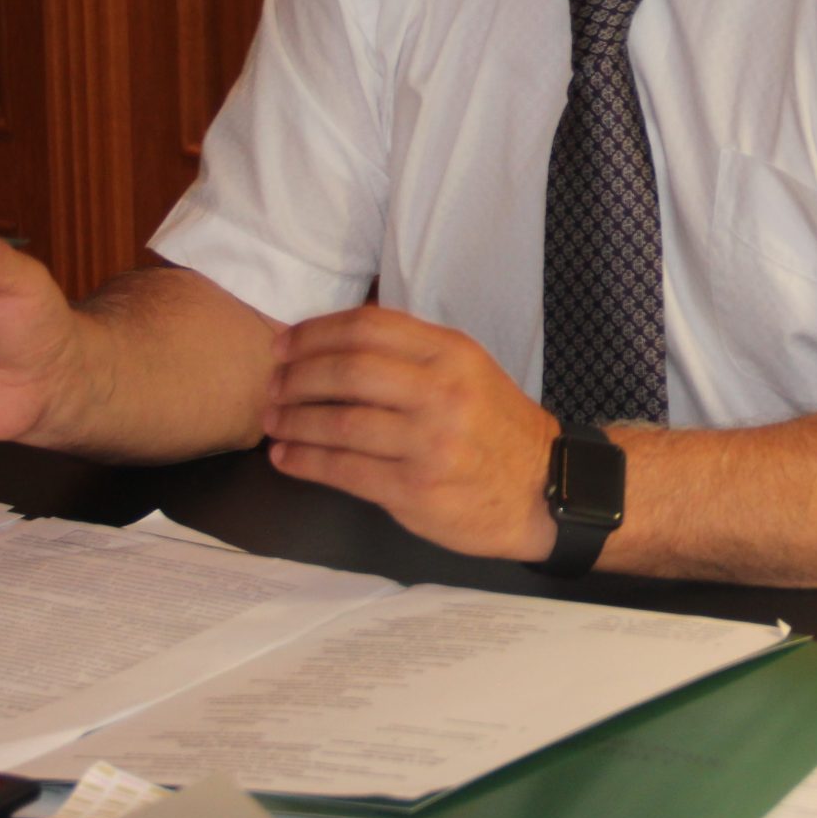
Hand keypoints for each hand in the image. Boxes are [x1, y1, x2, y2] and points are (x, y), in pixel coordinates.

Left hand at [265, 308, 560, 562]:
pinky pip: (345, 471)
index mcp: (452, 354)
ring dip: (293, 420)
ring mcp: (429, 443)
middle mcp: (442, 393)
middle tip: (270, 384)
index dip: (315, 333)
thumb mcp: (469, 372)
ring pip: (340, 422)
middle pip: (348, 370)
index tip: (284, 344)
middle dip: (296, 375)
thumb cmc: (497, 429)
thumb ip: (414, 354)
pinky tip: (286, 456)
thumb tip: (338, 339)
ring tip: (271, 421)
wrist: (546, 490)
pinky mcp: (415, 489)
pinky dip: (306, 461)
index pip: (369, 327)